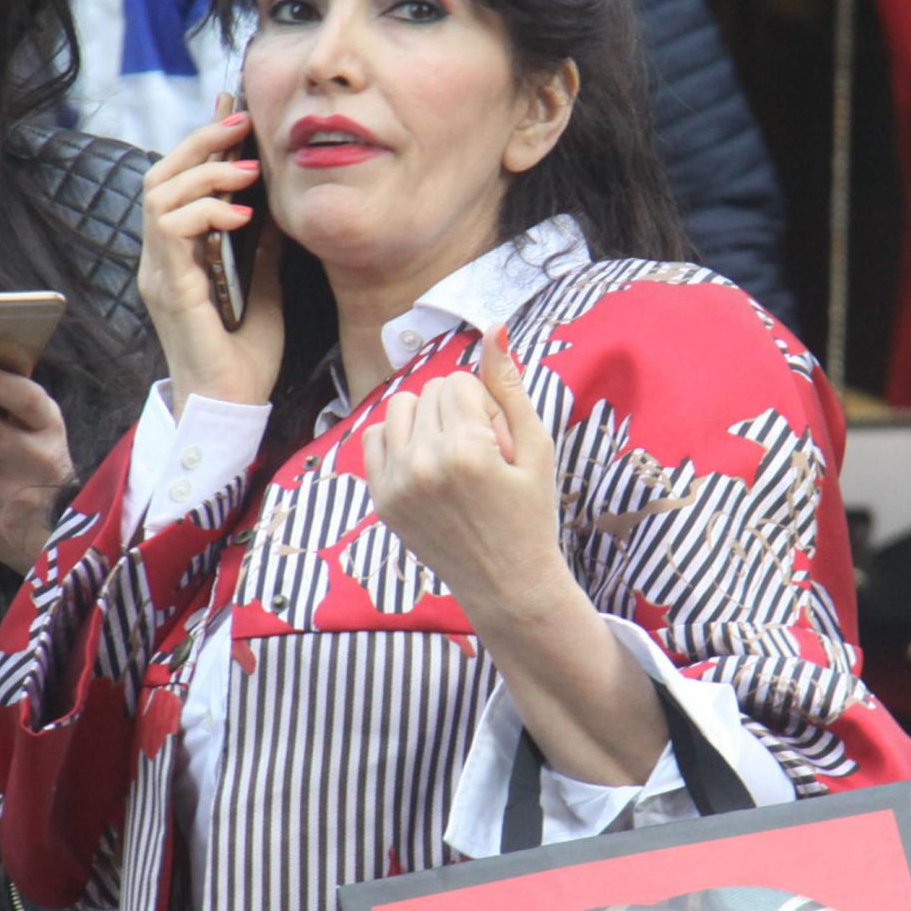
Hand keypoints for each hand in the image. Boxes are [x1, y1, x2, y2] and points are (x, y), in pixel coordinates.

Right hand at [137, 95, 285, 412]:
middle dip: (199, 142)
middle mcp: (160, 260)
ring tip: (247, 173)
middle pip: (159, 177)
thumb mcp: (263, 292)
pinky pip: (170, 231)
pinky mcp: (169, 290)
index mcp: (178, 257)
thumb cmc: (243, 361)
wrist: (230, 409)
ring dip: (205, 173)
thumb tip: (273, 208)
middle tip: (241, 125)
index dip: (201, 145)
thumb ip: (259, 251)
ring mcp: (159, 273)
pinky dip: (205, 212)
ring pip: (158, 194)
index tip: (235, 115)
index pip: (178, 185)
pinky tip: (241, 216)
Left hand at [362, 326, 570, 621]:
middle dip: (459, 412)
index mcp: (466, 451)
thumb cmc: (531, 513)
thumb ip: (509, 385)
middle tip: (482, 456)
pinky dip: (399, 442)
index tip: (499, 443)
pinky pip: (375, 437)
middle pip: (432, 391)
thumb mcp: (535, 448)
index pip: (460, 382)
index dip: (485, 406)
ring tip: (453, 457)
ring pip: (400, 407)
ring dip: (426, 421)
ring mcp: (396, 485)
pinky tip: (427, 466)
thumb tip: (494, 327)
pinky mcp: (381, 499)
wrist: (506, 583)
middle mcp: (423, 465)